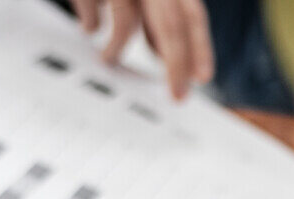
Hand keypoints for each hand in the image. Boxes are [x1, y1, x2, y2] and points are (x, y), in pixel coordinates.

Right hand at [70, 0, 213, 99]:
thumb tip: (164, 55)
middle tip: (177, 94)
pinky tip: (90, 29)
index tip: (202, 77)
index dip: (200, 46)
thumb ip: (156, 16)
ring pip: (128, 17)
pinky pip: (91, 2)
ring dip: (119, 46)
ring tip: (109, 59)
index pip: (192, 13)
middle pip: (171, 22)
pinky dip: (91, 21)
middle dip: (176, 63)